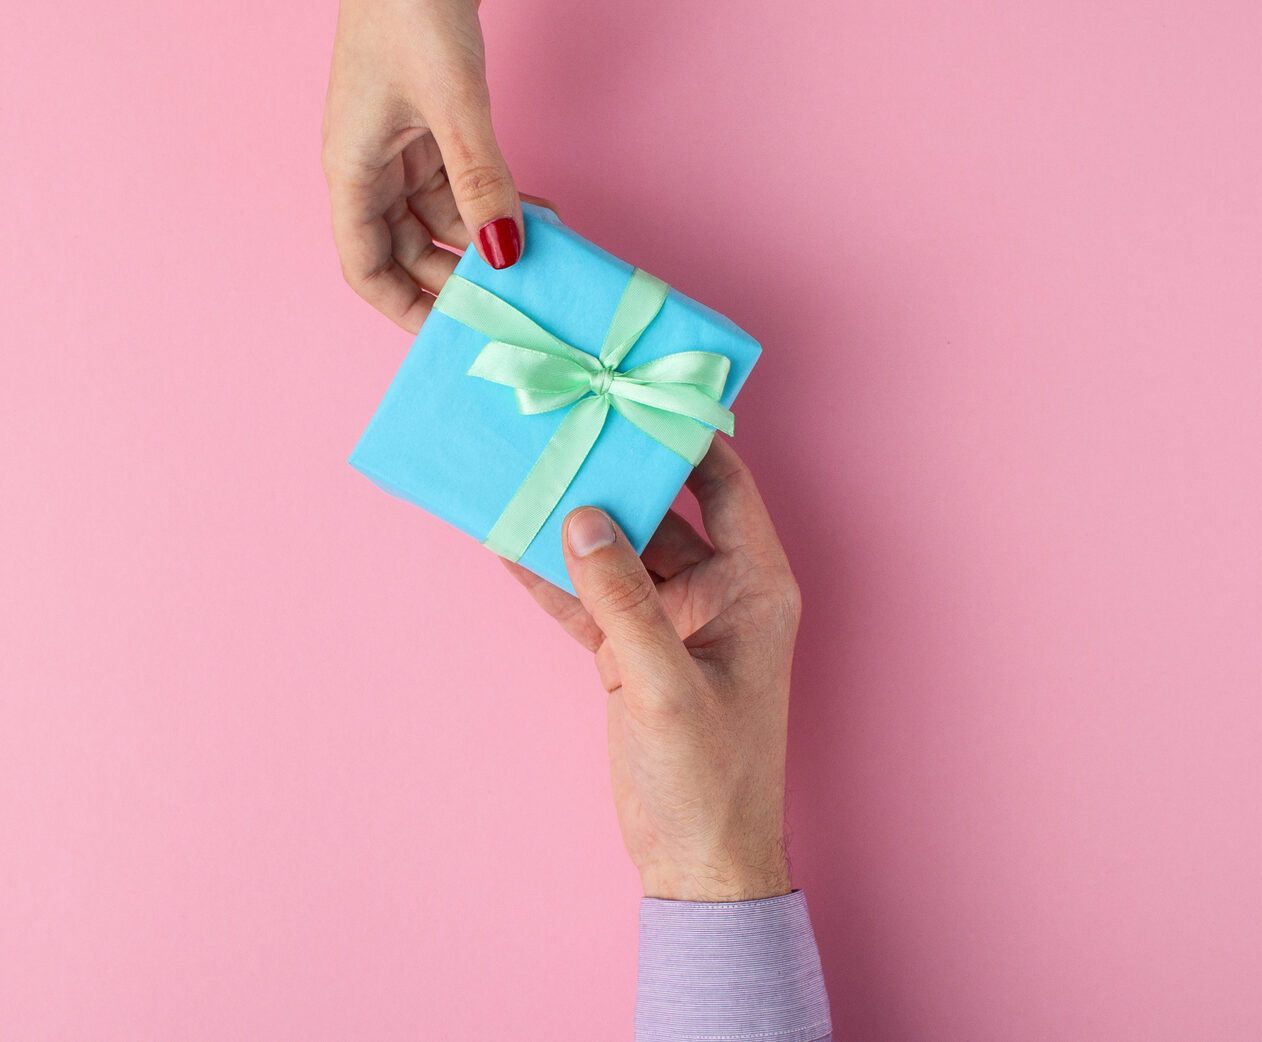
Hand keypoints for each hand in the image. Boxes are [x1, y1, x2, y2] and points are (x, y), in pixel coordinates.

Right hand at [323, 0, 522, 331]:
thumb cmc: (406, 2)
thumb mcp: (453, 105)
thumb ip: (480, 184)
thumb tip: (504, 257)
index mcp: (351, 167)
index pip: (365, 266)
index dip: (404, 307)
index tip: (454, 335)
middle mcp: (371, 161)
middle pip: (407, 248)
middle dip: (456, 278)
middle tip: (515, 303)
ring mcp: (403, 139)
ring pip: (441, 216)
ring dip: (486, 239)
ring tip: (540, 262)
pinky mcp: (435, 114)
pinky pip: (464, 179)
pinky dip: (497, 201)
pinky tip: (539, 214)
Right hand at [508, 439, 802, 901]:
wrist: (698, 864)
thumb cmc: (710, 779)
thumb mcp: (667, 683)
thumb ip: (624, 598)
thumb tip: (581, 517)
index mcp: (754, 586)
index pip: (724, 485)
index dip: (684, 437)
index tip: (632, 395)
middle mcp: (716, 593)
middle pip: (661, 510)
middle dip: (611, 473)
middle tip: (560, 426)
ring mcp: (671, 622)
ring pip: (617, 552)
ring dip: (573, 522)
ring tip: (521, 471)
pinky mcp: (632, 652)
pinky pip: (590, 597)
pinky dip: (552, 575)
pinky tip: (507, 542)